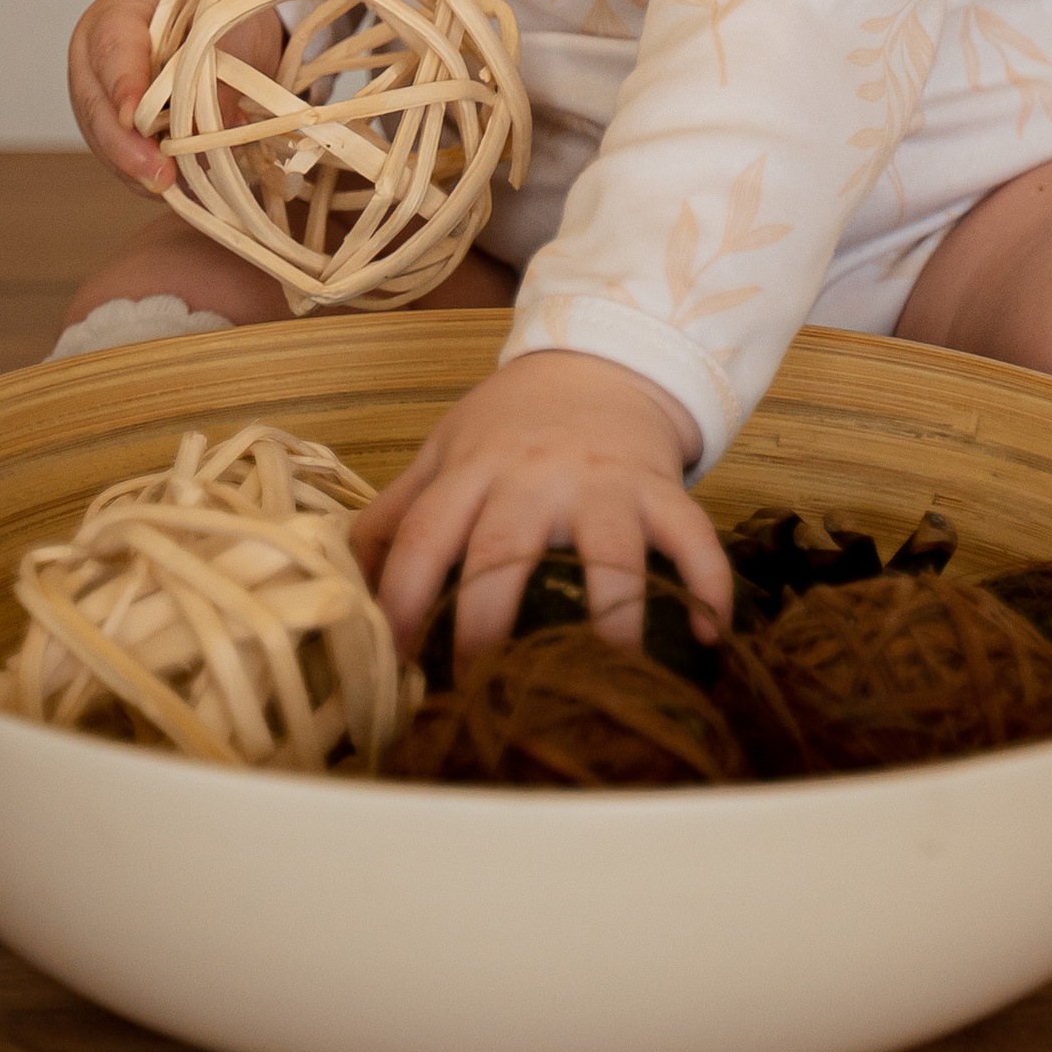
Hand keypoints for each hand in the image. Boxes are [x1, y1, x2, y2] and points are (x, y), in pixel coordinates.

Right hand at [66, 0, 281, 196]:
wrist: (221, 25)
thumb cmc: (219, 11)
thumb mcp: (229, 24)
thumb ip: (216, 66)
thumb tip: (203, 128)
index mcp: (116, 15)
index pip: (113, 48)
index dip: (123, 84)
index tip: (133, 117)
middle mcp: (96, 61)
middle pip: (98, 107)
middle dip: (127, 147)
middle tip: (158, 174)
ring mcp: (100, 100)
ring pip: (106, 143)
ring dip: (139, 170)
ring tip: (175, 187)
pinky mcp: (114, 133)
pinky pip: (123, 161)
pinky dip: (149, 177)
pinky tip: (177, 188)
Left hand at [354, 353, 732, 671]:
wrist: (602, 360)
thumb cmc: (510, 426)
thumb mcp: (441, 454)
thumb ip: (392, 518)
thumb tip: (338, 593)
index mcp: (470, 471)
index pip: (422, 538)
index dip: (400, 601)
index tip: (395, 666)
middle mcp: (532, 476)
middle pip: (504, 550)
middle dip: (488, 623)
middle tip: (485, 691)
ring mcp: (602, 481)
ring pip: (608, 550)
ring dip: (612, 615)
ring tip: (611, 678)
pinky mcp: (659, 486)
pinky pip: (690, 533)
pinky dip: (708, 581)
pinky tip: (713, 634)